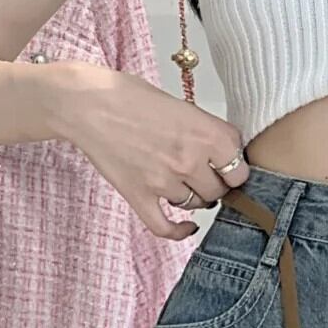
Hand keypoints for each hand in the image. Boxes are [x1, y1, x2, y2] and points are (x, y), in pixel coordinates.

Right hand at [42, 62, 250, 238]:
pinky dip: (179, 231)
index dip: (235, 171)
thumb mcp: (182, 105)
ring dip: (193, 197)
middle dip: (213, 185)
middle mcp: (190, 160)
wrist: (87, 103)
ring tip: (183, 182)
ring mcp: (164, 182)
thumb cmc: (130, 96)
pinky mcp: (140, 196)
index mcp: (206, 134)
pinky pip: (166, 227)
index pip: (240, 171)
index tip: (228, 168)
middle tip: (204, 175)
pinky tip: (188, 227)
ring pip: (195, 205)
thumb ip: (206, 132)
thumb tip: (224, 153)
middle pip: (218, 192)